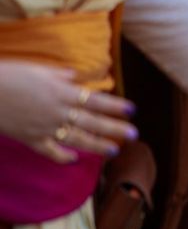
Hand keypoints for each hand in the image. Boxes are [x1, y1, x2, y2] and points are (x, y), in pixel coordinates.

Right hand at [0, 61, 137, 162]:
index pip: (95, 100)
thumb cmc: (7, 75)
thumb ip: (58, 75)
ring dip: (97, 145)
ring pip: (76, 138)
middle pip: (92, 122)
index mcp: (61, 91)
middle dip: (114, 128)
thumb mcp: (36, 69)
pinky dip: (62, 156)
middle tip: (134, 134)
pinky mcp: (29, 138)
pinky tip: (74, 159)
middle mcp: (57, 111)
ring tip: (114, 150)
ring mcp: (44, 127)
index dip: (114, 105)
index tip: (131, 110)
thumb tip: (73, 76)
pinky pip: (49, 151)